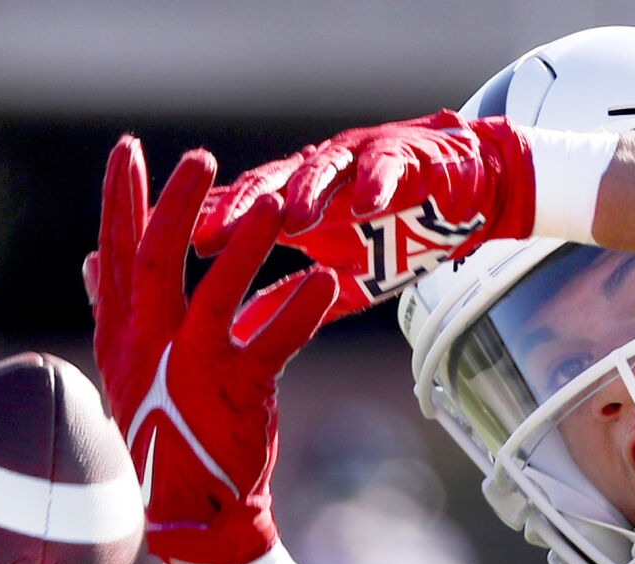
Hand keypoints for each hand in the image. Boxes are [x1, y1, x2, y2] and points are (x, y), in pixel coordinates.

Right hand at [86, 136, 337, 563]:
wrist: (190, 519)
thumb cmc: (165, 437)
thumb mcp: (129, 371)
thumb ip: (115, 311)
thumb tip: (93, 261)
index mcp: (122, 337)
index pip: (116, 255)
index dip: (121, 201)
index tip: (128, 150)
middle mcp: (149, 349)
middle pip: (157, 262)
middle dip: (178, 204)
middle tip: (202, 158)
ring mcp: (190, 372)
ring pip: (215, 296)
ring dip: (246, 247)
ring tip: (277, 205)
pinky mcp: (235, 397)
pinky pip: (271, 345)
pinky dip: (296, 313)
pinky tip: (322, 283)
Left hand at [193, 111, 534, 326]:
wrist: (463, 200)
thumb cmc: (396, 235)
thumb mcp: (337, 279)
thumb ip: (290, 300)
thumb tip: (238, 335)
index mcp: (293, 203)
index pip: (240, 212)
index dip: (208, 229)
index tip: (171, 255)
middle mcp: (317, 175)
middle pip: (268, 187)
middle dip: (240, 209)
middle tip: (213, 234)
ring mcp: (358, 161)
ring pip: (323, 172)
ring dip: (307, 193)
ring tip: (293, 219)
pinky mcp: (403, 157)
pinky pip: (387, 168)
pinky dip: (377, 183)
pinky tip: (369, 203)